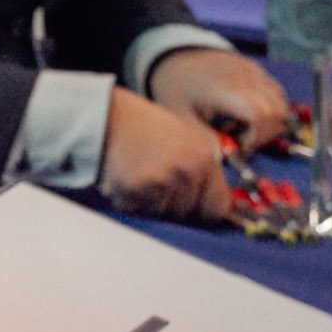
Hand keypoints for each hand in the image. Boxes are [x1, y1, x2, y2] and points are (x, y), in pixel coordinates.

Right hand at [101, 87, 233, 222]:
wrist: (109, 116)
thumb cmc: (147, 128)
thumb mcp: (187, 141)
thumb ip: (203, 172)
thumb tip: (222, 209)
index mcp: (203, 158)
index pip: (217, 207)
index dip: (204, 208)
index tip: (195, 206)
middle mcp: (185, 171)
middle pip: (186, 214)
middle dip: (172, 204)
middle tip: (156, 178)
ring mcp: (159, 182)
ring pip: (161, 215)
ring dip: (150, 203)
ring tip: (141, 175)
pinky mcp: (134, 190)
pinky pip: (137, 211)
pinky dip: (130, 201)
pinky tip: (127, 178)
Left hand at [147, 48, 290, 149]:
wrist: (176, 56)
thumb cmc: (177, 88)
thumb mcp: (180, 117)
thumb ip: (204, 139)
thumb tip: (226, 156)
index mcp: (225, 89)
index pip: (260, 114)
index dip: (256, 136)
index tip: (239, 146)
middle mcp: (246, 77)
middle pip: (277, 111)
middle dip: (264, 133)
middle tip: (241, 141)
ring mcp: (255, 72)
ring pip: (282, 103)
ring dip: (270, 123)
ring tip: (243, 128)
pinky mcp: (259, 71)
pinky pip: (277, 93)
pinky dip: (271, 110)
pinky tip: (248, 115)